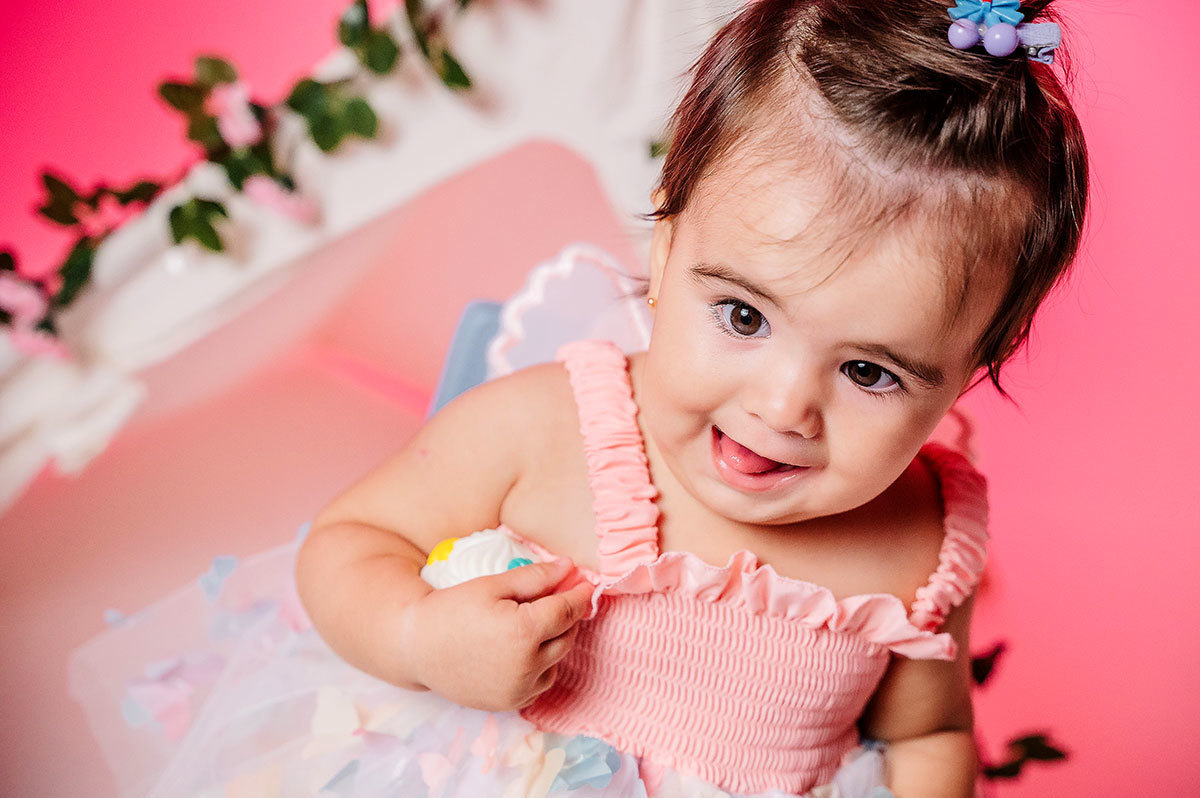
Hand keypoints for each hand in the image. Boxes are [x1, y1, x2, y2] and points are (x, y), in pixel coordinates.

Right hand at [401, 559, 594, 710]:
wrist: (416, 647)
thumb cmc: (451, 609)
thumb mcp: (492, 585)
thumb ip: (535, 577)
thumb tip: (569, 567)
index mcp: (523, 632)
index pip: (567, 610)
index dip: (579, 594)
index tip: (586, 583)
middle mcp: (526, 666)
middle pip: (567, 635)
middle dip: (568, 615)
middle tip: (559, 597)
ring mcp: (519, 689)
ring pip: (557, 660)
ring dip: (555, 640)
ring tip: (534, 623)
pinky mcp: (510, 703)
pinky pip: (541, 681)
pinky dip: (541, 665)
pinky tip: (523, 649)